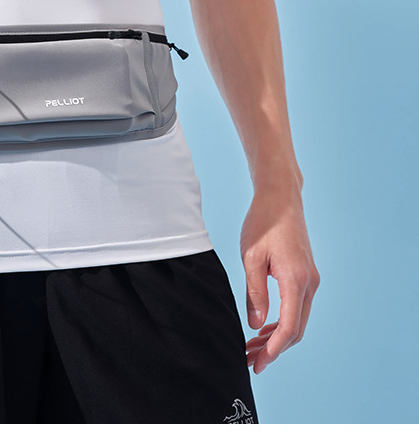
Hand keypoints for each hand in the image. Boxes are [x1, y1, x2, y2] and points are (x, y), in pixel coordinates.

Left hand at [240, 187, 319, 372]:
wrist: (280, 197)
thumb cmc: (263, 222)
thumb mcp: (251, 256)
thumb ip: (255, 292)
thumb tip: (256, 325)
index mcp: (296, 280)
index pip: (289, 328)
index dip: (273, 350)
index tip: (257, 363)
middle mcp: (310, 283)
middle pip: (296, 329)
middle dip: (273, 349)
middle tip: (249, 360)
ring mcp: (311, 279)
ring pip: (298, 320)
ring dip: (278, 337)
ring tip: (253, 347)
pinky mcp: (307, 274)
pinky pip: (298, 307)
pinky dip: (283, 322)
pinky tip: (264, 326)